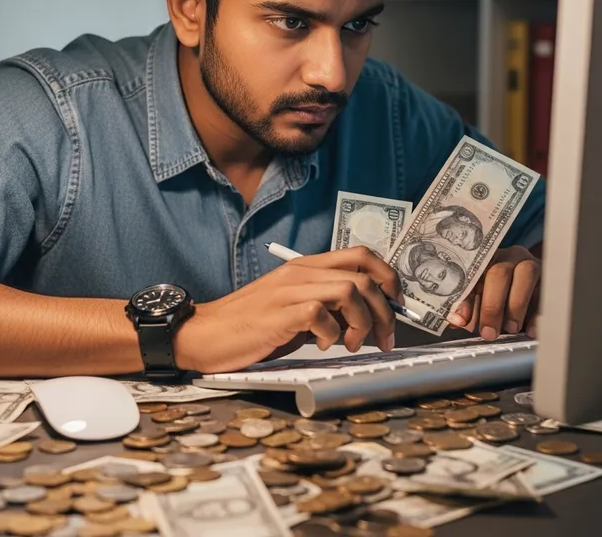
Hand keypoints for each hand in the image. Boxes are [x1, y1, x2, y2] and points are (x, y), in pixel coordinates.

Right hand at [172, 246, 402, 373]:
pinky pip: (321, 315)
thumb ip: (326, 305)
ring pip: (350, 291)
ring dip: (363, 323)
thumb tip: (364, 318)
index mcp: (306, 267)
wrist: (206, 334)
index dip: (388, 278)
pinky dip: (332, 335)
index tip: (396, 304)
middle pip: (364, 275)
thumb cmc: (251, 325)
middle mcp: (300, 272)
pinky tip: (322, 345)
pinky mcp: (279, 313)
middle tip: (383, 338)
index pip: (361, 255)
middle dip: (386, 310)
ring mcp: (289, 290)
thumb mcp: (294, 307)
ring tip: (351, 344)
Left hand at [446, 245, 539, 340]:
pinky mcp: (548, 277)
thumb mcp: (479, 294)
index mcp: (484, 258)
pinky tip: (531, 330)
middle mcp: (507, 257)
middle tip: (489, 332)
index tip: (460, 321)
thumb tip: (455, 321)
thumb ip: (466, 306)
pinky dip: (538, 314)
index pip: (471, 273)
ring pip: (526, 276)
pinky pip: (546, 292)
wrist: (528, 277)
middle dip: (492, 306)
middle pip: (499, 273)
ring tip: (510, 328)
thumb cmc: (496, 288)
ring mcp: (530, 264)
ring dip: (516, 306)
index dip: (465, 299)